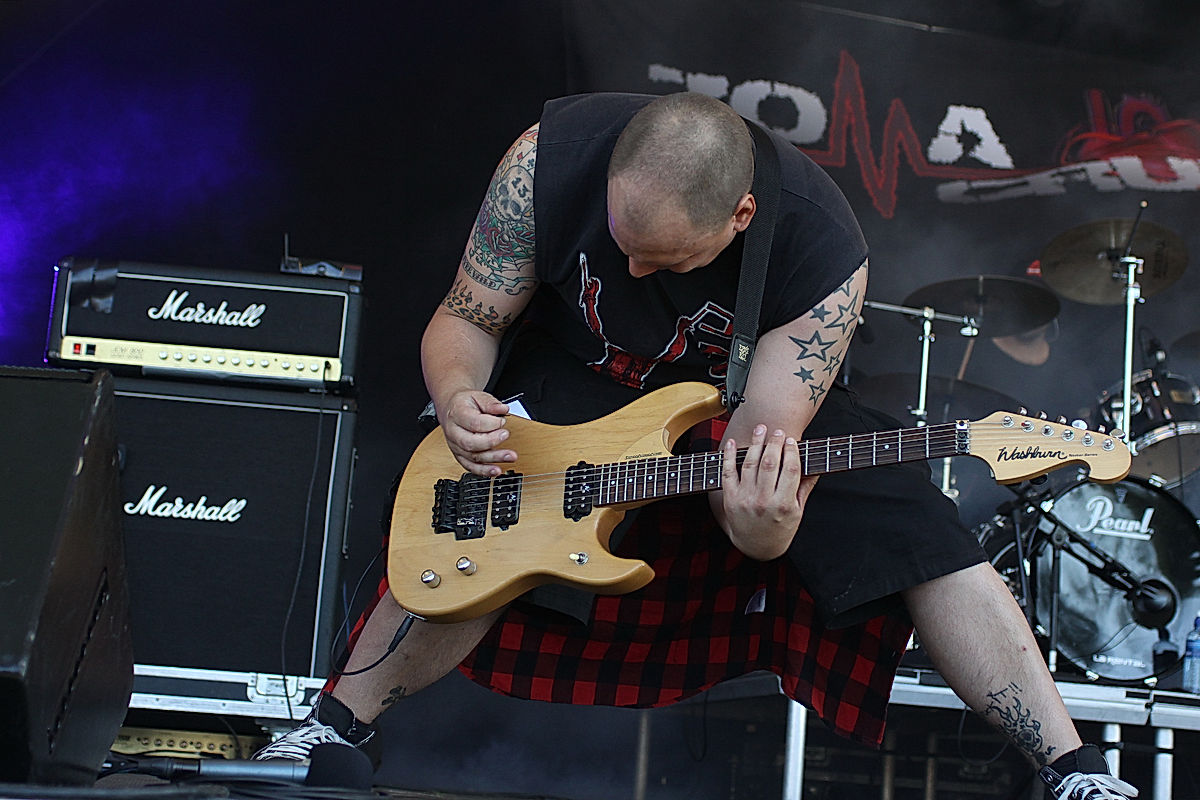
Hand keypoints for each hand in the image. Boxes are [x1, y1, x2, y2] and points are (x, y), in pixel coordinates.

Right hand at [440, 390, 516, 475]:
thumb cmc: (465, 403)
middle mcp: (453, 432)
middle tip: (506, 435)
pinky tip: (496, 471)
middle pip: (470, 442)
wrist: (451, 408)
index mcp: (457, 414)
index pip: (473, 422)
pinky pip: (470, 466)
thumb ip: (491, 403)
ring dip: (492, 459)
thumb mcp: (478, 396)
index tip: (502, 421)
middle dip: (491, 441)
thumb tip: (503, 409)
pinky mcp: (460, 455)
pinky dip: (483, 471)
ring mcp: (455, 445)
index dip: (491, 423)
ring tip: (509, 457)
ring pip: (472, 457)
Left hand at [720, 424, 818, 559]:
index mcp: (784, 504)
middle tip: (777, 431)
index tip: (791, 440)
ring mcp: (745, 499)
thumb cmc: (780, 529)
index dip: (791, 451)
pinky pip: (728, 473)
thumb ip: (805, 487)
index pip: (790, 470)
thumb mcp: (798, 512)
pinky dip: (730, 456)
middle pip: (770, 463)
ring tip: (761, 429)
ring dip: (756, 443)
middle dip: (774, 443)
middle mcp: (763, 501)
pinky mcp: (731, 499)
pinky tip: (734, 443)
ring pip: (750, 464)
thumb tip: (816, 466)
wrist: (756, 548)